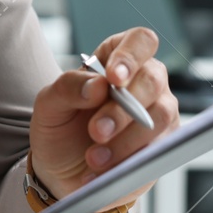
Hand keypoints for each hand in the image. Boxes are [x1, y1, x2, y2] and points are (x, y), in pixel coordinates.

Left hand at [28, 26, 179, 212]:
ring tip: (94, 157)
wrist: (61, 171)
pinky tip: (103, 171)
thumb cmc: (60, 128)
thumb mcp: (49, 105)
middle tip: (95, 131)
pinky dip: (129, 162)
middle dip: (122, 109)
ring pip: (161, 116)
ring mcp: (159, 114)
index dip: (131, 55)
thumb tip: (99, 85)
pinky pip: (160, 150)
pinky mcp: (163, 146)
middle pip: (152, 80)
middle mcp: (145, 83)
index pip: (140, 41)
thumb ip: (68, 87)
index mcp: (116, 61)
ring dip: (126, 139)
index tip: (114, 78)